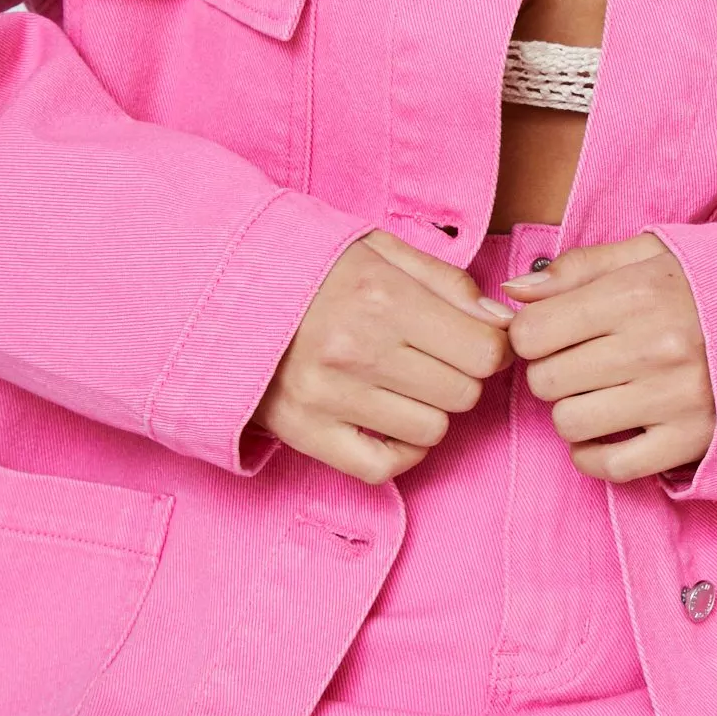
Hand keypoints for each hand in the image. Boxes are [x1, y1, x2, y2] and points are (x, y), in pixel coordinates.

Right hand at [250, 230, 515, 481]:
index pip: (485, 350)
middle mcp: (357, 350)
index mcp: (382, 297)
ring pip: (431, 430)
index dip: (493, 347)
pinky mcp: (304, 431)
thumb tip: (502, 321)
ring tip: (403, 382)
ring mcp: (329, 396)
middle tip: (434, 357)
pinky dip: (400, 452)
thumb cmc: (306, 265)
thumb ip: (446, 280)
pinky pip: (383, 467)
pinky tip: (392, 423)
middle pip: (464, 393)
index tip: (477, 339)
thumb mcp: (377, 248)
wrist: (215, 286)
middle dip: (461, 375)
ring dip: (430, 410)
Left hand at [501, 232, 714, 482]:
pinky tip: (609, 434)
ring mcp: (672, 399)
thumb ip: (580, 267)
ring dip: (574, 413)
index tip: (555, 334)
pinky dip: (596, 457)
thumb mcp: (652, 255)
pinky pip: (610, 467)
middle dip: (553, 373)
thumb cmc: (712, 287)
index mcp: (637, 294)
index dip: (533, 334)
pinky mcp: (690, 440)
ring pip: (570, 424)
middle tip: (582, 364)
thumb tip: (515, 290)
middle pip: (545, 380)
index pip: (532, 332)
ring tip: (601, 396)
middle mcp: (653, 347)